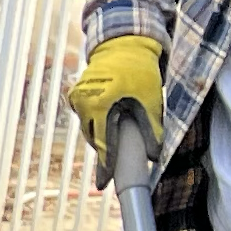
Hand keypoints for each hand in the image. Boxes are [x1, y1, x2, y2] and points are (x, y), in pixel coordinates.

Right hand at [67, 32, 164, 165]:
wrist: (122, 45)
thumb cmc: (139, 71)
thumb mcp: (151, 100)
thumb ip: (152, 129)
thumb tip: (155, 156)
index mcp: (102, 106)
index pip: (104, 145)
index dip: (106, 167)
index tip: (104, 185)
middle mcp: (84, 104)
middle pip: (93, 139)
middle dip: (104, 150)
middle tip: (114, 164)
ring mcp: (76, 99)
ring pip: (88, 128)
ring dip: (100, 135)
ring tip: (114, 135)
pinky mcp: (75, 94)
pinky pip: (85, 116)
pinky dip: (95, 121)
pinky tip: (108, 118)